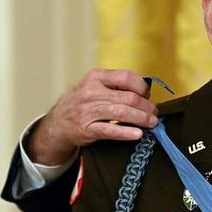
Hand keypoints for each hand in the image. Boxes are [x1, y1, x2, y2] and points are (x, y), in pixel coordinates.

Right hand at [26, 68, 157, 165]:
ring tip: (152, 122)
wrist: (57, 123)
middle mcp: (91, 92)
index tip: (147, 95)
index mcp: (96, 77)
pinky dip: (126, 132)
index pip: (126, 77)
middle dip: (146, 106)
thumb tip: (145, 93)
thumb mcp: (93, 85)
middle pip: (128, 98)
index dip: (142, 87)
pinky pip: (110, 130)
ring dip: (142, 118)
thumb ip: (115, 85)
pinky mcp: (86, 129)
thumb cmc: (81, 103)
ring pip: (122, 113)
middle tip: (154, 113)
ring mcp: (88, 111)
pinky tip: (138, 134)